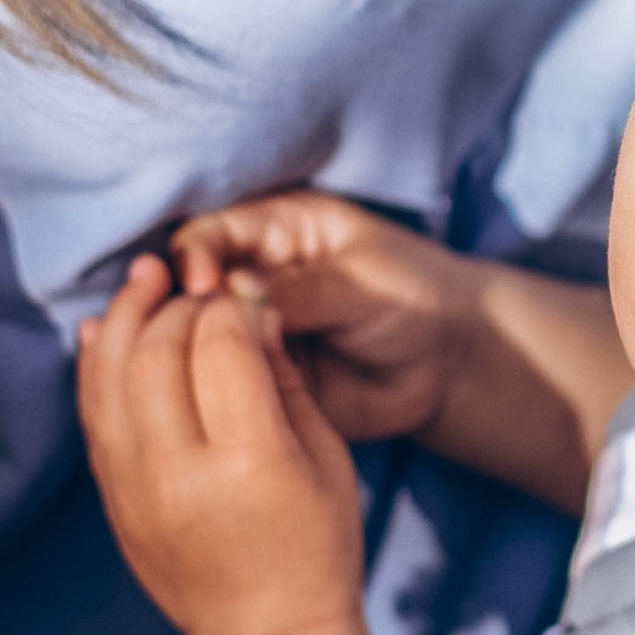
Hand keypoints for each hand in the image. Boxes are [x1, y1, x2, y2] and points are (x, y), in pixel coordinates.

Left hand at [79, 253, 364, 634]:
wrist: (265, 632)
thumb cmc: (316, 544)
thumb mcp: (326, 455)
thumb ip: (284, 377)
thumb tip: (248, 307)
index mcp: (250, 464)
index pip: (220, 346)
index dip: (230, 308)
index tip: (244, 302)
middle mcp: (180, 475)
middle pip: (155, 352)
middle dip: (174, 304)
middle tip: (196, 287)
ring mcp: (134, 489)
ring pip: (108, 375)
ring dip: (122, 317)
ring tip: (144, 280)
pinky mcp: (111, 499)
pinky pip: (90, 412)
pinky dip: (95, 362)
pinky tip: (109, 329)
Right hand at [172, 191, 475, 446]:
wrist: (449, 367)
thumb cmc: (415, 298)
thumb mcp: (362, 281)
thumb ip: (300, 288)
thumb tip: (229, 291)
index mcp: (274, 231)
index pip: (208, 235)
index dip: (194, 257)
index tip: (203, 286)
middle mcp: (250, 278)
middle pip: (188, 289)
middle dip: (185, 310)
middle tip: (199, 335)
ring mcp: (250, 332)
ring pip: (198, 341)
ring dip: (194, 356)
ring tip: (210, 371)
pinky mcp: (258, 379)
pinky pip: (222, 386)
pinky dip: (215, 394)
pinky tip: (217, 403)